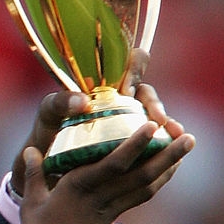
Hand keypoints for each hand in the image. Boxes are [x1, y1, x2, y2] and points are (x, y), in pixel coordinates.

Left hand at [10, 52, 185, 197]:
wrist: (47, 161)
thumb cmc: (49, 129)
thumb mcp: (49, 113)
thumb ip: (60, 102)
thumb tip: (82, 102)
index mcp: (105, 84)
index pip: (131, 62)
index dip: (136, 67)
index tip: (128, 90)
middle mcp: (122, 100)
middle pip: (148, 95)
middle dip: (157, 107)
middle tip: (159, 121)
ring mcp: (130, 123)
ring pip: (156, 119)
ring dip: (168, 127)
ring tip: (176, 137)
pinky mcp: (133, 145)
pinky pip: (154, 141)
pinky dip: (165, 146)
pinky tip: (173, 156)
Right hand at [16, 121, 194, 223]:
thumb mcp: (32, 204)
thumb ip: (33, 174)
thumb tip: (31, 149)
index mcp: (78, 188)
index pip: (113, 163)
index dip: (135, 144)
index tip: (152, 126)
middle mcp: (100, 197)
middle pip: (141, 174)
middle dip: (167, 154)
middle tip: (188, 137)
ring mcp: (109, 211)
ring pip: (146, 186)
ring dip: (168, 166)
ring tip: (185, 147)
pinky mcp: (112, 221)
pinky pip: (139, 197)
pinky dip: (156, 182)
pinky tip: (165, 170)